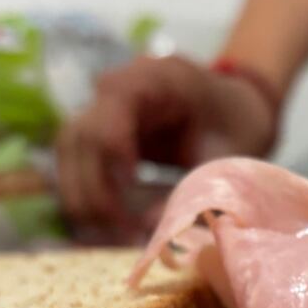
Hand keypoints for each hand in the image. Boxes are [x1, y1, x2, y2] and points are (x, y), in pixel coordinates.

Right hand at [55, 55, 277, 228]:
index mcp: (156, 77)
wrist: (237, 111)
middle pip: (81, 132)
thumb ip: (192, 186)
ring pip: (69, 149)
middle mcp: (119, 86)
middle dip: (96, 187)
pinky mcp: (98, 131)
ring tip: (116, 231)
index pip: (113, 103)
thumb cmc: (236, 127)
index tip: (134, 187)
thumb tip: (151, 226)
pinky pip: (74, 160)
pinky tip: (111, 222)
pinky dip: (85, 192)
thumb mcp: (226, 157)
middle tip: (124, 230)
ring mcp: (103, 107)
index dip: (114, 147)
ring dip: (84, 194)